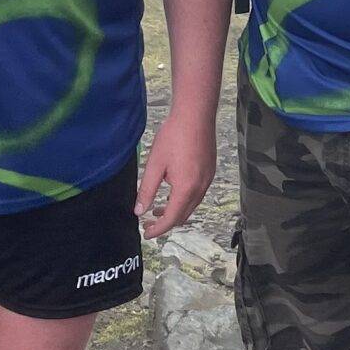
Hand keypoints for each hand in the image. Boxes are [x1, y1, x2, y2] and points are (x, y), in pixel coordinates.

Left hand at [135, 112, 216, 238]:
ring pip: (191, 206)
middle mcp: (200, 188)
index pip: (171, 219)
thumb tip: (139, 211)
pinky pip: (197, 194)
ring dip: (175, 211)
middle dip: (166, 223)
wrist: (195, 116)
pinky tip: (172, 191)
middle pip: (183, 216)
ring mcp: (207, 180)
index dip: (158, 229)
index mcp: (185, 189)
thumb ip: (146, 190)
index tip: (146, 233)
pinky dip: (184, 200)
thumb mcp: (154, 165)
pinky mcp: (210, 172)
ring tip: (157, 209)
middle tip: (148, 223)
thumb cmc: (173, 137)